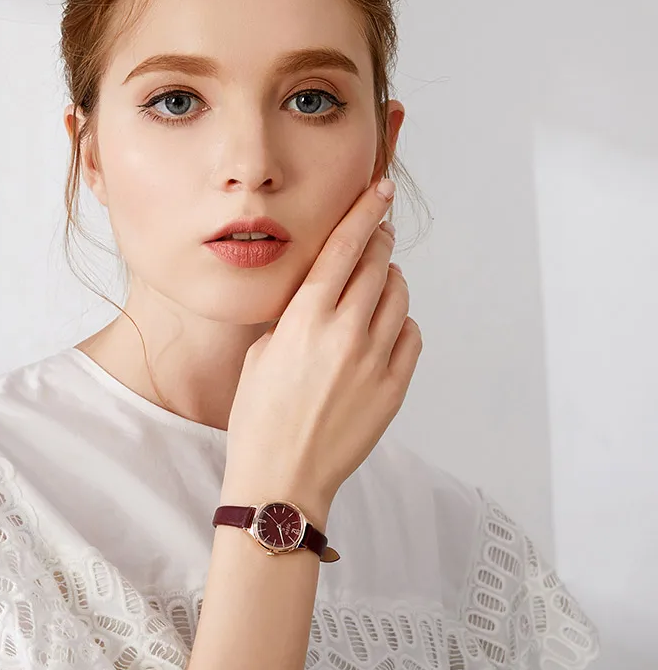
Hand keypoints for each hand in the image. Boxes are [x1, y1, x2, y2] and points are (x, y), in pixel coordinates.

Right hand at [224, 177, 421, 514]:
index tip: (381, 191)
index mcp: (305, 318)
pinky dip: (400, 323)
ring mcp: (375, 360)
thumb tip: (323, 292)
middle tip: (377, 238)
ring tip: (375, 290)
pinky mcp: (394, 387)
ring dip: (390, 282)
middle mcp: (345, 332)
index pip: (345, 247)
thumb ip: (295, 316)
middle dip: (379, 244)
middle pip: (379, 264)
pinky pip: (410, 336)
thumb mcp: (262, 353)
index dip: (365, 212)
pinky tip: (382, 331)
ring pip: (400, 297)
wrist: (282, 478)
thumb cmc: (259, 418)